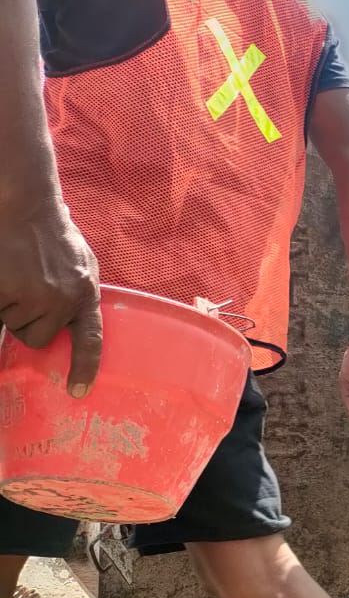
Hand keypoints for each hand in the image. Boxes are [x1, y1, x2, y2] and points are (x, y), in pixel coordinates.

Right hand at [0, 200, 101, 395]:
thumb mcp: (81, 265)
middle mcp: (62, 300)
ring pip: (13, 325)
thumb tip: (73, 324)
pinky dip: (0, 298)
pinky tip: (7, 275)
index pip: (90, 340)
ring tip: (18, 276)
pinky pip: (0, 312)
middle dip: (28, 322)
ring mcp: (33, 297)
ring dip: (11, 307)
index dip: (84, 367)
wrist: (26, 207)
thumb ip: (79, 295)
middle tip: (29, 291)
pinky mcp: (6, 292)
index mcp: (85, 294)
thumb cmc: (53, 235)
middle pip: (37, 338)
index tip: (77, 391)